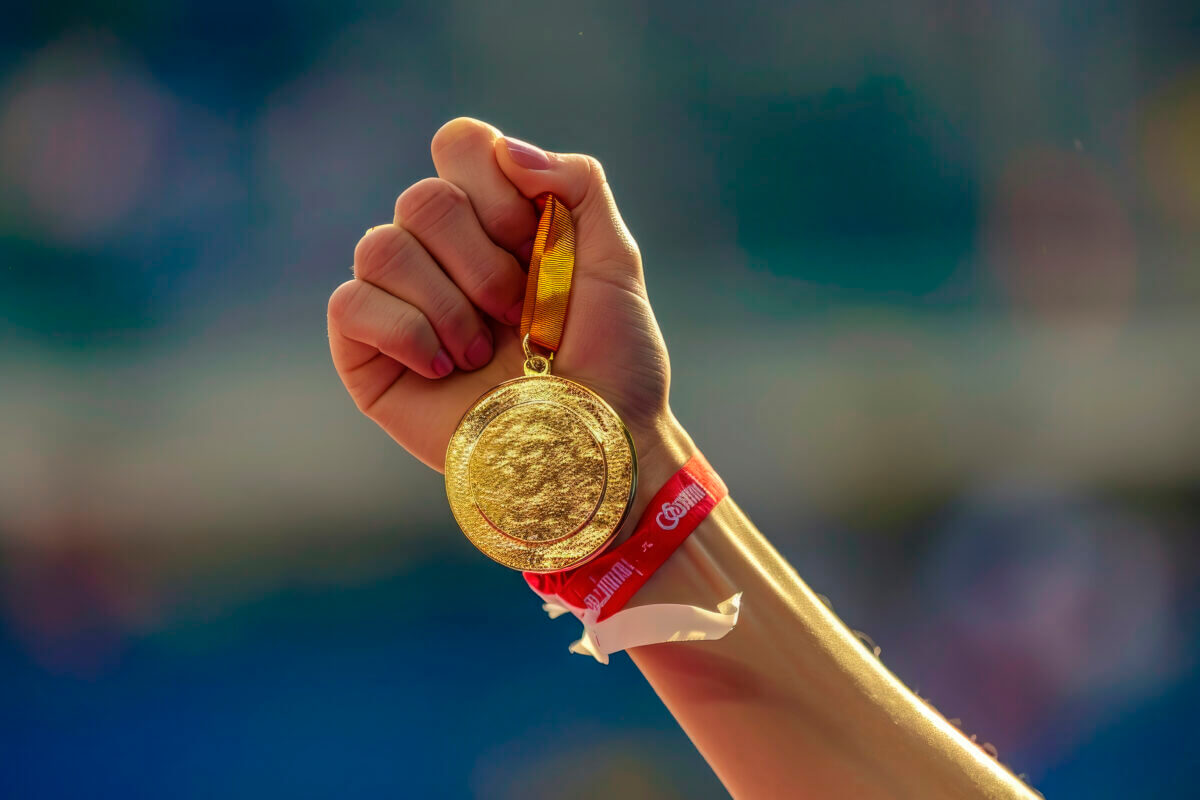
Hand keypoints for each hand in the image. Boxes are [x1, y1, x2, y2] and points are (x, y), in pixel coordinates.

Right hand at [328, 118, 693, 501]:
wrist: (595, 445)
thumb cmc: (613, 362)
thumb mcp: (614, 261)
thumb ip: (577, 183)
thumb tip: (504, 150)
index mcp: (495, 221)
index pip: (458, 145)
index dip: (495, 188)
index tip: (533, 242)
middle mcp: (441, 254)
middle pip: (422, 198)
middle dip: (482, 262)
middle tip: (518, 314)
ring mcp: (401, 302)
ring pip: (380, 246)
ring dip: (448, 304)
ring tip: (483, 353)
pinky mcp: (368, 355)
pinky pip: (349, 304)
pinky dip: (405, 332)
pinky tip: (446, 369)